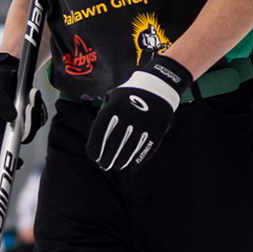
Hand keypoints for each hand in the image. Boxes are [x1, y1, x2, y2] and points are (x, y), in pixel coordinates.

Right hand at [0, 53, 45, 150]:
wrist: (12, 67)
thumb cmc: (0, 79)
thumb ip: (2, 103)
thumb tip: (11, 119)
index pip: (0, 144)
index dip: (8, 154)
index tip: (19, 164)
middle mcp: (8, 124)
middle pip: (23, 136)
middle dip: (29, 123)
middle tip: (30, 106)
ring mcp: (20, 119)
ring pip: (32, 127)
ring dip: (35, 112)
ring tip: (31, 94)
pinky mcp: (30, 113)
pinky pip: (39, 117)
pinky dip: (39, 106)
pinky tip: (34, 93)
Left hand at [87, 54, 191, 171]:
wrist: (159, 86)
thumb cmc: (129, 95)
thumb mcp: (112, 97)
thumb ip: (102, 116)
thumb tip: (94, 142)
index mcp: (114, 107)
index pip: (99, 133)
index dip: (94, 148)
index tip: (93, 157)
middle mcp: (128, 115)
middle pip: (114, 145)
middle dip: (107, 159)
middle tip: (105, 166)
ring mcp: (143, 123)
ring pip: (129, 150)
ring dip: (122, 161)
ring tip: (117, 166)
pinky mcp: (157, 129)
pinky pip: (146, 149)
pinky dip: (139, 160)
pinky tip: (133, 166)